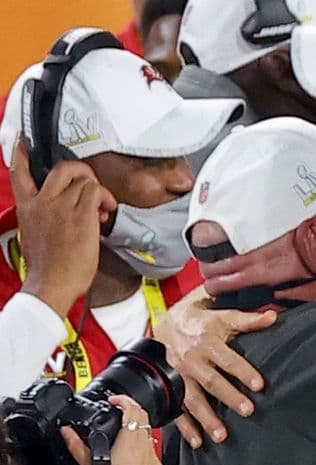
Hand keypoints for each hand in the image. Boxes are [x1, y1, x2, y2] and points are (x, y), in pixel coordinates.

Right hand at [10, 136, 116, 316]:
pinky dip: (105, 198)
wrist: (52, 284)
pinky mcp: (80, 215)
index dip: (22, 153)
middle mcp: (42, 202)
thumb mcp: (35, 234)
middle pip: (62, 168)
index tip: (24, 141)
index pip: (20, 171)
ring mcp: (61, 207)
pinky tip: (106, 212)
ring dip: (98, 191)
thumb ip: (45, 216)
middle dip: (82, 171)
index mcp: (27, 206)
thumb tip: (64, 211)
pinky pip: (96, 192)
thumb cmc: (48, 267)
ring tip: (101, 209)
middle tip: (91, 186)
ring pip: (84, 180)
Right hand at [61, 395, 162, 464]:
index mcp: (130, 441)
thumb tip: (67, 433)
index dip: (124, 400)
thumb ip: (77, 446)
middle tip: (118, 410)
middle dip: (131, 410)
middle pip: (143, 417)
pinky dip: (142, 444)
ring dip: (136, 427)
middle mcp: (145, 445)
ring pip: (148, 432)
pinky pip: (151, 448)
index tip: (115, 400)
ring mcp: (153, 455)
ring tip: (123, 430)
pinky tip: (131, 451)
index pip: (133, 409)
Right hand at [154, 287, 276, 446]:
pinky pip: (176, 409)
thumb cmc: (204, 321)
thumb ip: (248, 320)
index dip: (243, 371)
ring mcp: (179, 375)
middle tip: (248, 411)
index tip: (259, 385)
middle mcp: (192, 359)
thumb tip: (273, 316)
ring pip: (192, 399)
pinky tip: (197, 442)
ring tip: (221, 436)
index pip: (228, 358)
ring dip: (206, 418)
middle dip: (229, 397)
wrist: (167, 323)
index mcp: (207, 341)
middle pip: (211, 381)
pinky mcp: (172, 387)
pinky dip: (185, 427)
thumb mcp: (224, 316)